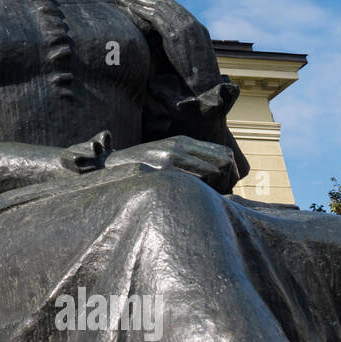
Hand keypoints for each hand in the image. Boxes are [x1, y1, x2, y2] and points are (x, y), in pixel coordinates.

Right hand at [105, 135, 238, 192]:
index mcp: (183, 142)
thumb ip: (188, 159)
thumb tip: (220, 173)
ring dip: (215, 189)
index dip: (230, 172)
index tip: (224, 187)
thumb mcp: (165, 155)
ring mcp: (171, 157)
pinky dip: (200, 193)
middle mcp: (180, 146)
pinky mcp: (164, 170)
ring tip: (204, 199)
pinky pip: (197, 182)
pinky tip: (191, 199)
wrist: (110, 168)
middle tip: (217, 196)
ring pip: (213, 172)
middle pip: (224, 162)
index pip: (224, 153)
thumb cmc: (141, 167)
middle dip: (227, 181)